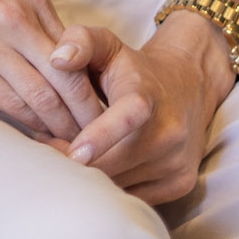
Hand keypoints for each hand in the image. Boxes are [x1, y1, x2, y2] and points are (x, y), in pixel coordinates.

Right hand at [0, 0, 105, 142]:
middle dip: (89, 114)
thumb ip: (25, 11)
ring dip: (62, 126)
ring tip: (77, 149)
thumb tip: (47, 46)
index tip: (106, 106)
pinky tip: (37, 136)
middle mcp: (17, 18)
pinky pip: (6, 100)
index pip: (77, 51)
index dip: (94, 84)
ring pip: (41, 95)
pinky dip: (27, 123)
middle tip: (104, 140)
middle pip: (68, 78)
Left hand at [43, 9, 235, 203]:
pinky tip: (100, 170)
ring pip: (122, 184)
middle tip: (49, 149)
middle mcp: (168, 131)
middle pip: (115, 163)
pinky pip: (135, 197)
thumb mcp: (109, 44)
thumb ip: (80, 41)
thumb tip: (57, 59)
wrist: (189, 85)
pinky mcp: (182, 183)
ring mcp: (177, 161)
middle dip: (77, 161)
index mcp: (146, 96)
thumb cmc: (134, 68)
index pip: (127, 117)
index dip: (101, 136)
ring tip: (71, 157)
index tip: (75, 154)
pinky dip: (114, 189)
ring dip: (93, 177)